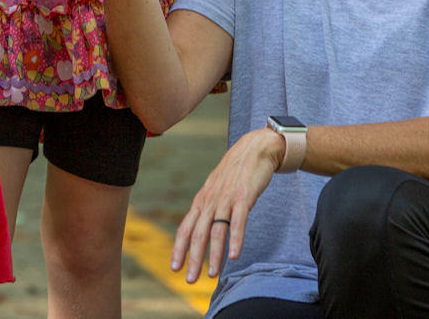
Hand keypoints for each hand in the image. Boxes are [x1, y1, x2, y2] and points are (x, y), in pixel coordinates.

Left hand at [170, 128, 281, 283]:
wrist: (254, 149)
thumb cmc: (235, 173)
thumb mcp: (215, 190)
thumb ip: (208, 208)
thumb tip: (201, 230)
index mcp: (202, 200)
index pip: (185, 228)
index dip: (179, 248)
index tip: (174, 267)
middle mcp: (210, 201)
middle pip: (198, 234)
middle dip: (193, 259)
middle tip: (189, 279)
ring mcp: (226, 199)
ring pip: (217, 230)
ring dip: (214, 254)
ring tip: (212, 274)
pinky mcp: (244, 197)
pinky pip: (239, 221)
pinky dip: (235, 239)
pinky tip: (234, 255)